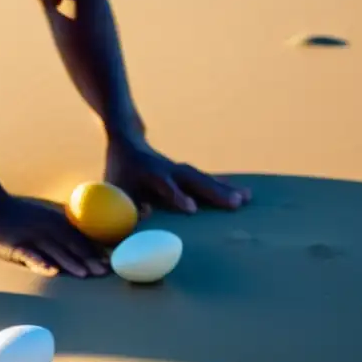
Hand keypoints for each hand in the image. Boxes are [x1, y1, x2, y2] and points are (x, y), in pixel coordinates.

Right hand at [0, 195, 109, 277]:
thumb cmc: (22, 217)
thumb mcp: (46, 218)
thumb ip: (64, 230)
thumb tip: (86, 244)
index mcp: (57, 223)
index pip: (80, 238)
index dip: (95, 251)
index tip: (110, 263)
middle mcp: (48, 229)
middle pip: (71, 245)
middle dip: (88, 259)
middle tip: (103, 272)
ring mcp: (32, 237)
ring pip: (54, 251)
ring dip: (70, 262)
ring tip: (84, 274)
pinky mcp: (16, 246)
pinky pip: (30, 255)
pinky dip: (41, 263)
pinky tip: (52, 272)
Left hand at [105, 138, 251, 213]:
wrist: (128, 143)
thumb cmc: (118, 173)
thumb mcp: (115, 188)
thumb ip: (126, 204)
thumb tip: (143, 218)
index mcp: (148, 172)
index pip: (164, 184)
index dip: (177, 196)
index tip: (191, 208)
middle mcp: (168, 169)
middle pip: (193, 179)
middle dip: (213, 191)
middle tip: (235, 204)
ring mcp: (180, 170)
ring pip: (204, 179)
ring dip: (225, 189)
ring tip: (247, 199)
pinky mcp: (187, 174)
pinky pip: (209, 180)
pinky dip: (226, 187)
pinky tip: (246, 195)